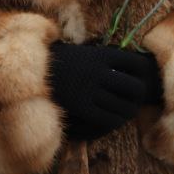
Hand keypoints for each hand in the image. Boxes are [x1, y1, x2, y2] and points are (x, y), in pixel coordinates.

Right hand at [48, 43, 163, 141]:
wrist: (31, 71)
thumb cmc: (61, 62)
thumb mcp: (86, 52)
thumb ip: (106, 58)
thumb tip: (132, 66)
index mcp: (102, 54)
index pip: (136, 63)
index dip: (143, 73)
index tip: (142, 78)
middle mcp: (98, 71)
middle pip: (135, 87)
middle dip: (139, 96)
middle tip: (137, 100)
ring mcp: (89, 89)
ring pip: (123, 106)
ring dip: (129, 111)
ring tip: (128, 112)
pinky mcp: (79, 106)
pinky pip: (107, 118)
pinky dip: (115, 121)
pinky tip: (114, 120)